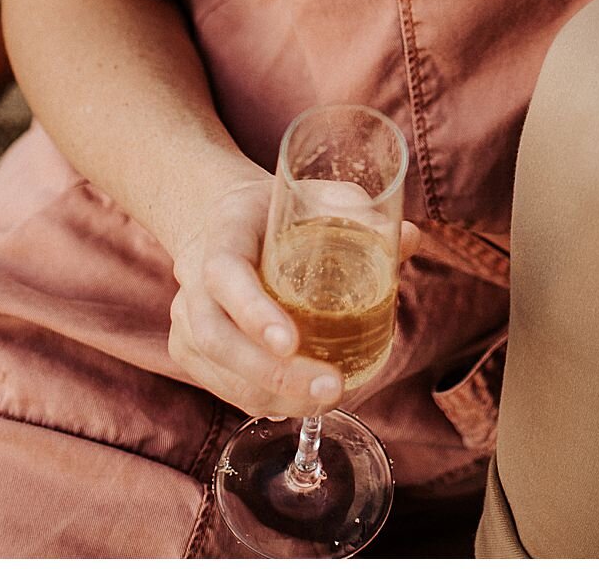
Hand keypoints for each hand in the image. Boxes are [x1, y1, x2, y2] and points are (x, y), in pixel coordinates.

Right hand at [168, 172, 420, 418]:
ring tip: (325, 400)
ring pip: (218, 371)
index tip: (293, 341)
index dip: (254, 312)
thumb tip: (413, 238)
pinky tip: (300, 403)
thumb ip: (357, 211)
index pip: (225, 275)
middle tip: (330, 387)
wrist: (222, 220)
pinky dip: (261, 401)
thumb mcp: (314, 195)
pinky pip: (221, 386)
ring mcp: (185, 320)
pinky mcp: (189, 351)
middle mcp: (193, 282)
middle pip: (217, 338)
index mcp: (222, 235)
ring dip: (272, 395)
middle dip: (272, 373)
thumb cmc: (277, 210)